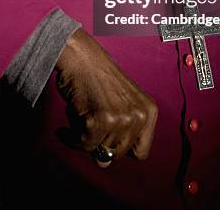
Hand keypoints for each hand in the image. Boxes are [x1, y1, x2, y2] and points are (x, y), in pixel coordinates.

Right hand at [55, 29, 157, 166]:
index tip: (110, 136)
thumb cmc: (99, 77)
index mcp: (149, 111)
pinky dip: (73, 137)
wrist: (82, 56)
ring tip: (83, 117)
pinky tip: (70, 123)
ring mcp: (121, 118)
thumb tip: (104, 163)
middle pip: (120, 154)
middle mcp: (139, 116)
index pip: (141, 152)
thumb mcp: (123, 102)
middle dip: (103, 142)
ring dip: (87, 138)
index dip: (123, 147)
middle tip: (92, 123)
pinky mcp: (100, 120)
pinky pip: (84, 144)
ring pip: (101, 151)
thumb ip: (121, 132)